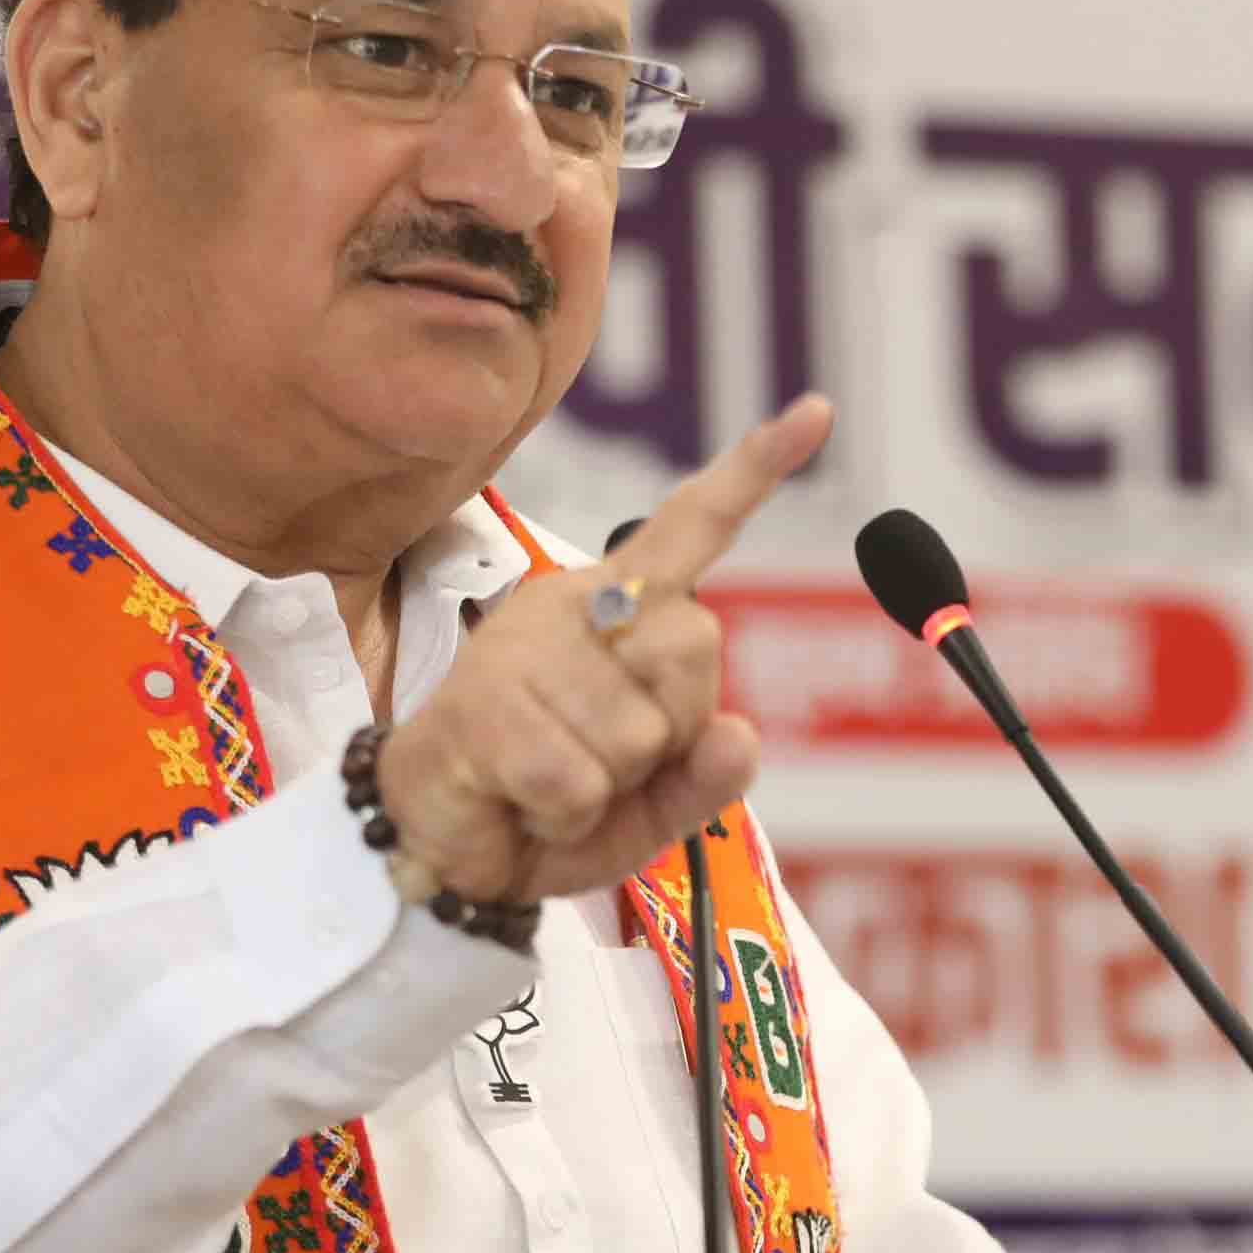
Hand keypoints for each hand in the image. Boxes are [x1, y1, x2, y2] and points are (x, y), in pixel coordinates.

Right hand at [377, 393, 832, 904]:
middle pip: (694, 649)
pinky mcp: (488, 711)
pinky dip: (564, 818)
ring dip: (607, 789)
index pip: (691, 526)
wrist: (436, 841)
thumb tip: (740, 734)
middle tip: (599, 759)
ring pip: (640, 734)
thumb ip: (703, 772)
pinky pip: (582, 786)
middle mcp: (570, 605)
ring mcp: (524, 651)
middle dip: (669, 730)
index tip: (817, 411)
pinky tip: (519, 799)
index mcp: (612, 603)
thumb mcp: (645, 800)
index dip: (754, 471)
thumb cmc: (547, 803)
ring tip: (549, 782)